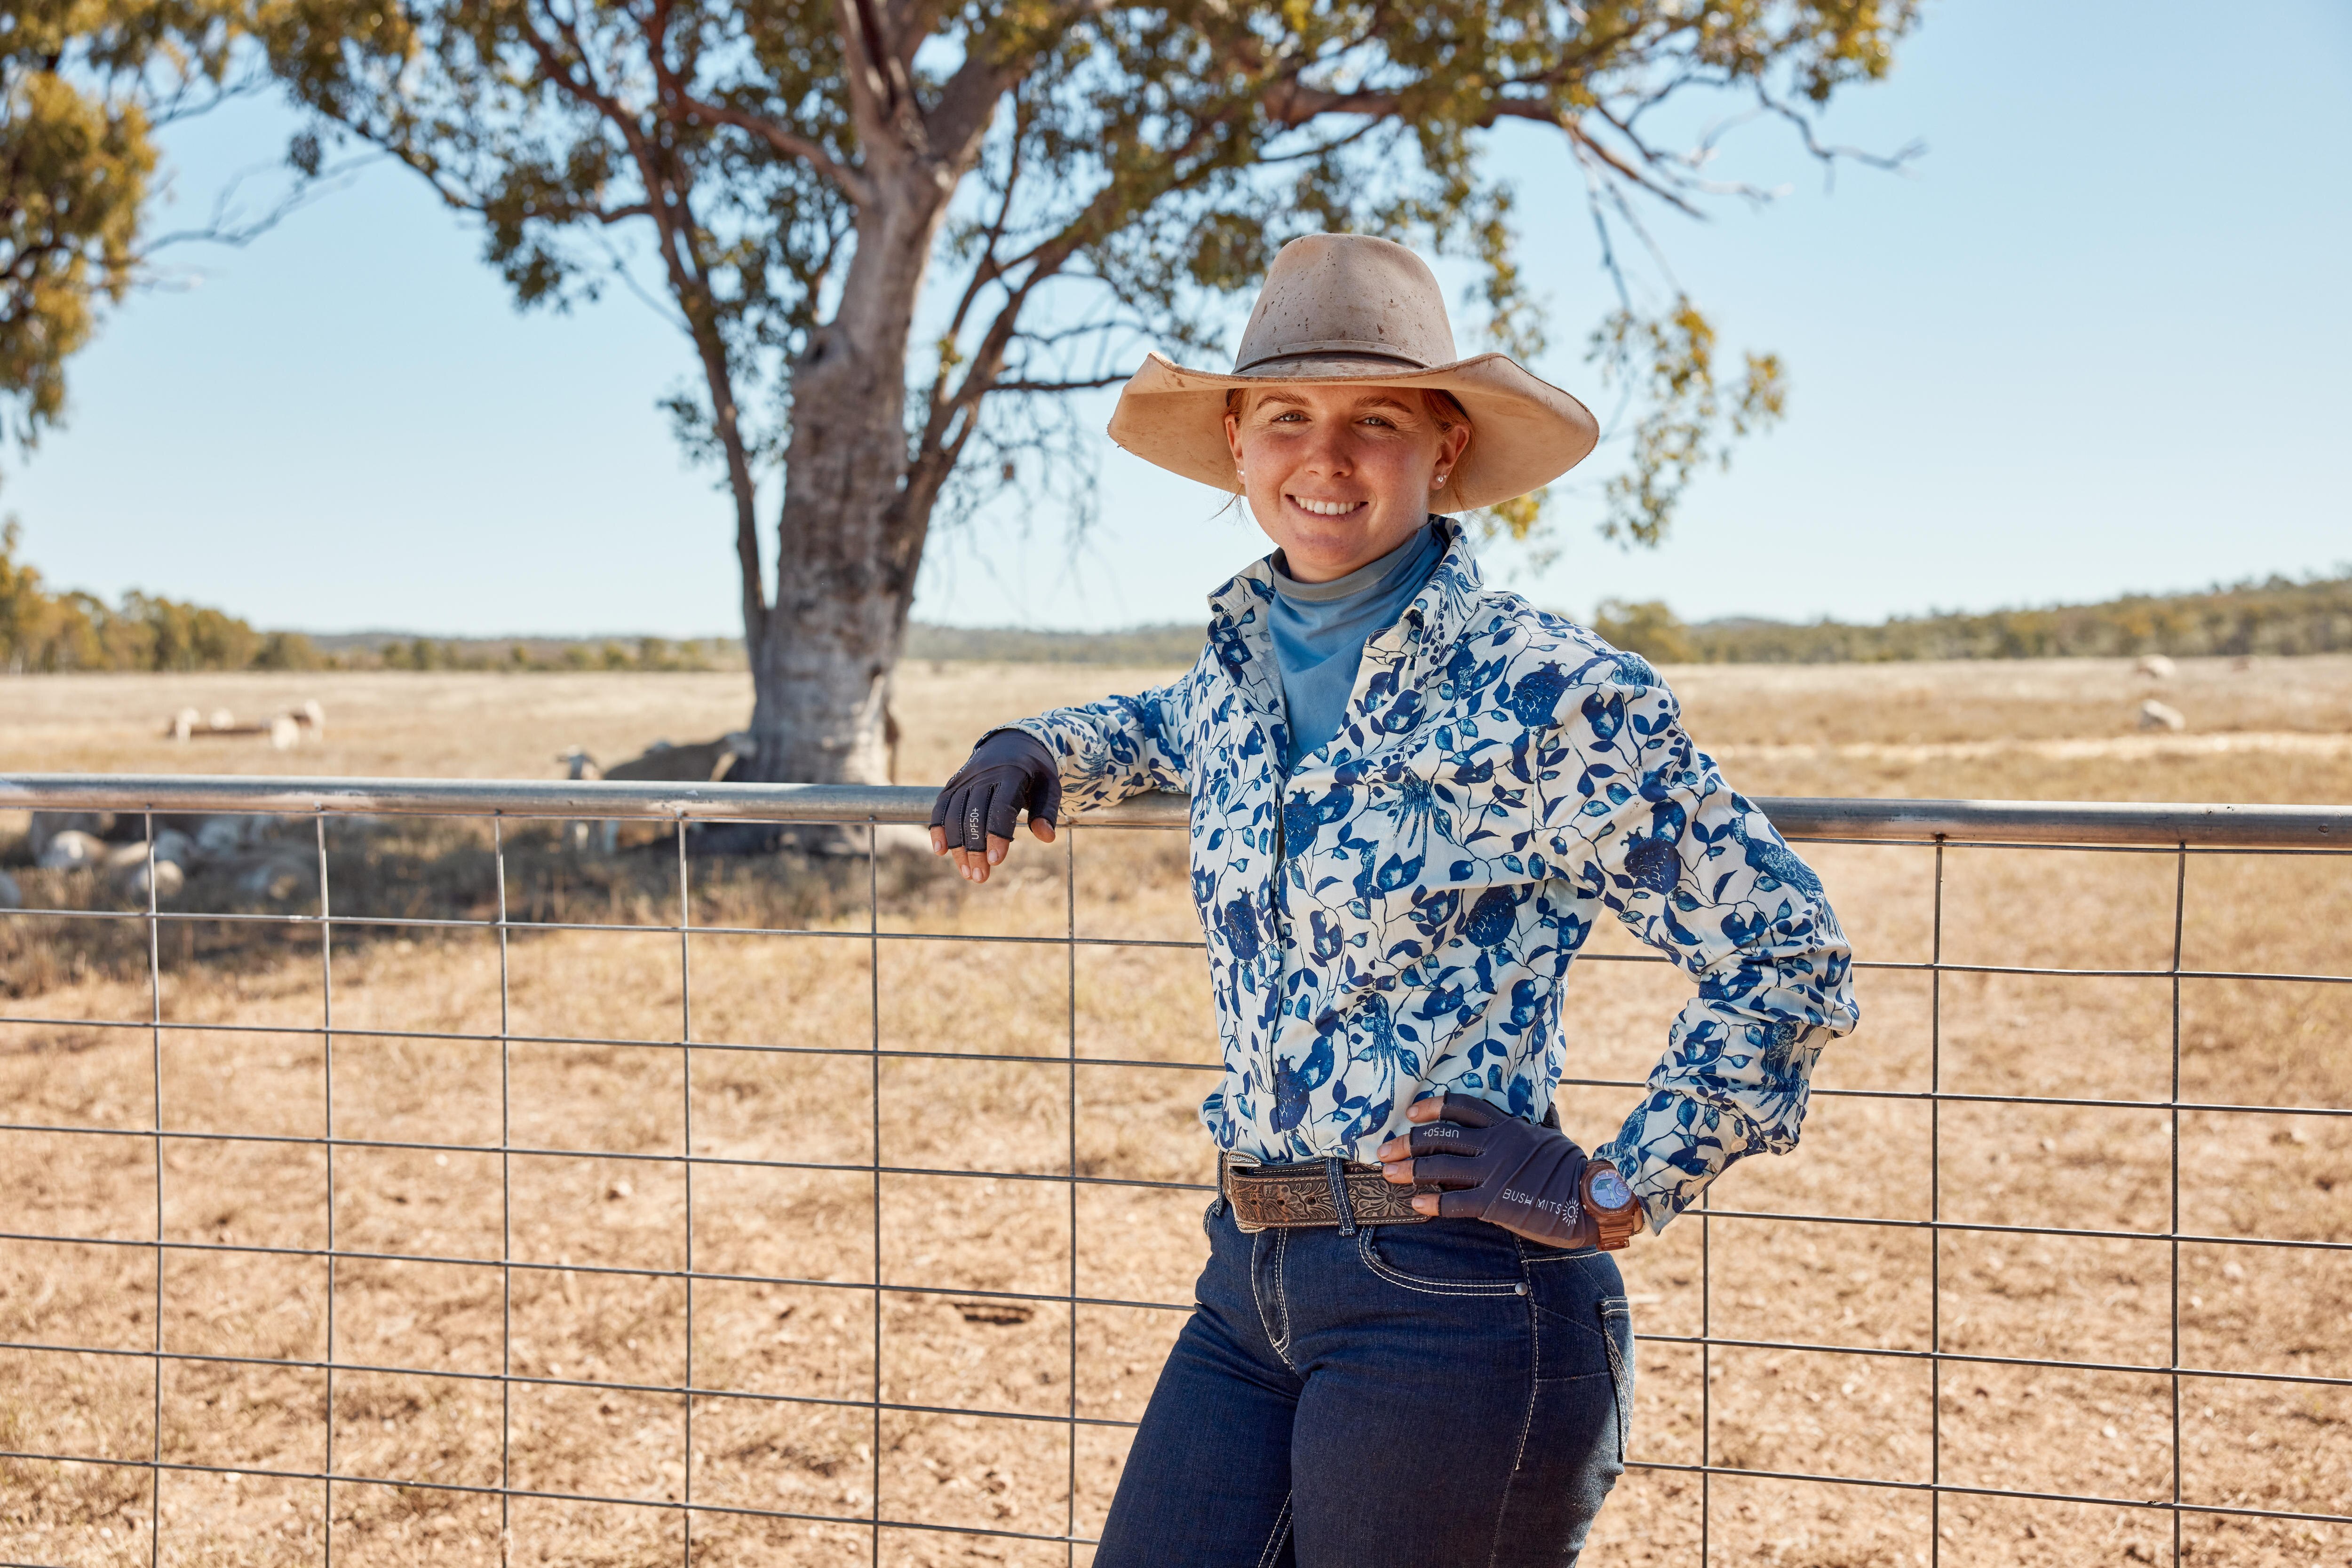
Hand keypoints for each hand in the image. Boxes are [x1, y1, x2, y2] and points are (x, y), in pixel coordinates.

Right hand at [927, 729, 1060, 883]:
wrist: (1012, 743)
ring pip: (955, 814)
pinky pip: (941, 807)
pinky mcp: (953, 784)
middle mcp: (984, 776)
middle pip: (974, 815)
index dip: (997, 835)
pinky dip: (937, 828)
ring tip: (967, 873)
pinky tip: (940, 851)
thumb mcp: (1049, 785)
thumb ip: (1046, 811)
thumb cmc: (1035, 771)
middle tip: (980, 877)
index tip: (997, 861)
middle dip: (975, 849)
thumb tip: (1047, 837)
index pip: (1000, 807)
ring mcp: (965, 779)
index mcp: (1011, 774)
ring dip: (958, 846)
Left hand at [1378, 1094, 1630, 1248]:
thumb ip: (1544, 1119)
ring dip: (1409, 1170)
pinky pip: (1454, 1202)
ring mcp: (1494, 1172)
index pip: (1463, 1106)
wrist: (1591, 1200)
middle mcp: (1496, 1144)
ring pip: (1439, 1167)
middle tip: (1384, 1150)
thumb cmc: (1574, 1169)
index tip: (1411, 1113)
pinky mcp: (1495, 1203)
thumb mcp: (1555, 1136)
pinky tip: (1415, 1205)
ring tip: (1388, 1174)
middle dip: (1407, 1142)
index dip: (1433, 1107)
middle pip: (1440, 1137)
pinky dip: (1432, 1204)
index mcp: (1508, 1125)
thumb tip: (1546, 1102)